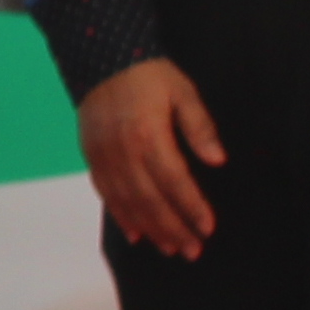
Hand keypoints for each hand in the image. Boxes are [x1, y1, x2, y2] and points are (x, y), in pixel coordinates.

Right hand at [75, 58, 227, 260]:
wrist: (101, 58)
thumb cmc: (149, 75)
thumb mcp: (183, 92)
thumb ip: (199, 127)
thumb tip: (218, 161)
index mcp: (149, 135)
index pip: (175, 181)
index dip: (192, 207)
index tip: (208, 229)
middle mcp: (124, 152)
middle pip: (150, 200)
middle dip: (173, 229)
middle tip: (192, 251)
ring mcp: (104, 156)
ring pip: (127, 202)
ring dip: (150, 229)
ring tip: (169, 249)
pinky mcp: (91, 156)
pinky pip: (105, 193)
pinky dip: (121, 216)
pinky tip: (136, 233)